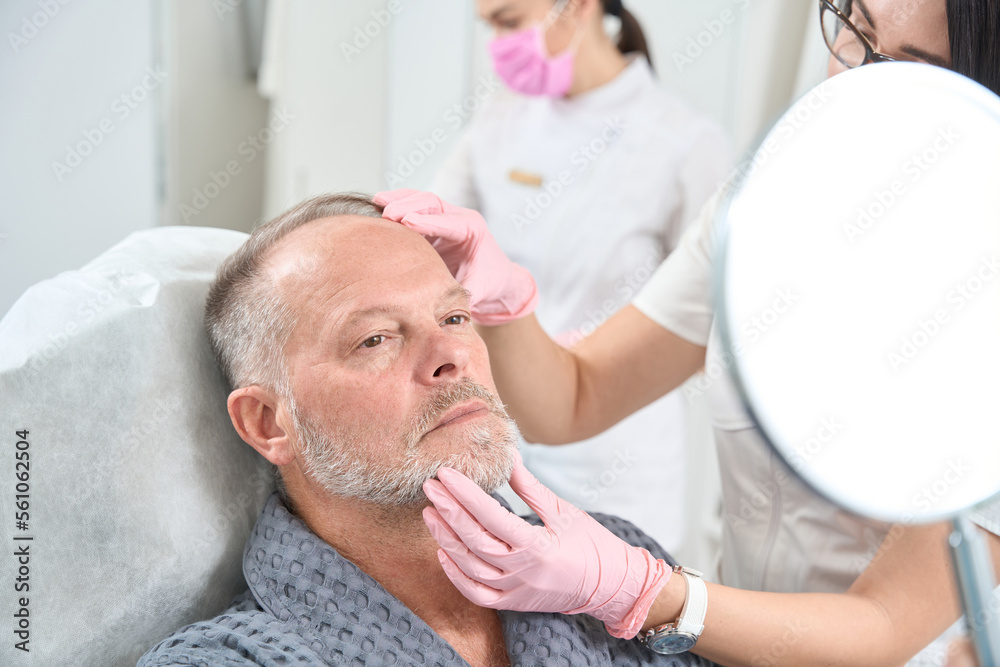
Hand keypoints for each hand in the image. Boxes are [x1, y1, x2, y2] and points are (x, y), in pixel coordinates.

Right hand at [373, 189, 538, 325]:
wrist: (494, 279)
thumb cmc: (487, 284)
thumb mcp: (477, 291)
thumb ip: (462, 295)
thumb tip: (442, 306)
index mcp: (473, 230)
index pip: (448, 222)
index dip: (427, 222)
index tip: (407, 222)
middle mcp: (460, 218)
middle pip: (432, 203)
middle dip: (409, 205)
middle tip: (387, 213)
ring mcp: (446, 216)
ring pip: (422, 200)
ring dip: (400, 199)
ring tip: (378, 201)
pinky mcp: (433, 221)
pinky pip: (415, 206)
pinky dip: (398, 203)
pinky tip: (379, 205)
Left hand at [421, 451, 669, 638]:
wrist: (611, 586)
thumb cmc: (590, 544)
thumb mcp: (563, 511)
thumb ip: (530, 487)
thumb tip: (508, 456)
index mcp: (537, 545)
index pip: (491, 516)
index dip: (465, 494)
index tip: (445, 474)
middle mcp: (522, 571)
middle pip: (474, 540)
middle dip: (448, 511)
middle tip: (430, 487)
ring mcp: (516, 591)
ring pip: (470, 567)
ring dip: (446, 539)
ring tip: (431, 513)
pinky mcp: (513, 603)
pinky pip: (477, 594)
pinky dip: (456, 576)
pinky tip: (443, 553)